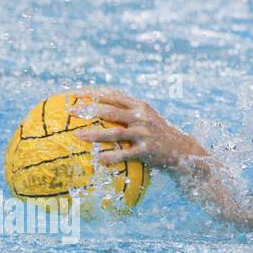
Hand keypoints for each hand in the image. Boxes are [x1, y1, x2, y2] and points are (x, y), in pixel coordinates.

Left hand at [70, 88, 206, 170]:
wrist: (183, 150)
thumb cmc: (158, 134)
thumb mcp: (146, 117)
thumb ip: (127, 111)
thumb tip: (97, 108)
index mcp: (140, 106)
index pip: (112, 95)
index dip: (92, 93)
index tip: (73, 94)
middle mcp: (143, 117)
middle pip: (111, 111)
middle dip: (88, 109)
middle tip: (70, 111)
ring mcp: (145, 134)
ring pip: (116, 132)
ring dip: (95, 134)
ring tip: (77, 135)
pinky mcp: (148, 151)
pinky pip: (125, 154)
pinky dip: (111, 157)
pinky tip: (98, 159)